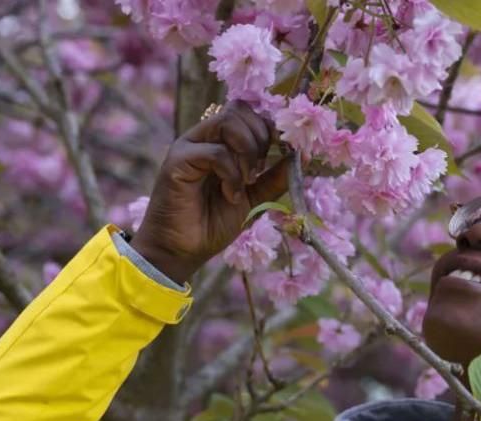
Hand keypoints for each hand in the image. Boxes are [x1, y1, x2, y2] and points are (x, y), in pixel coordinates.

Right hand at [130, 101, 288, 283]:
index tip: (279, 156)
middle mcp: (203, 138)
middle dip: (259, 138)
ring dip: (247, 152)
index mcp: (220, 142)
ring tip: (247, 181)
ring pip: (227, 122)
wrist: (183, 251)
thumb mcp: (255, 199)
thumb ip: (275, 178)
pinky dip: (231, 174)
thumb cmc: (213, 224)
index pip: (248, 113)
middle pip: (238, 109)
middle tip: (259, 172)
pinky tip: (231, 195)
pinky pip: (215, 152)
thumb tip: (303, 157)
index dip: (268, 129)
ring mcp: (189, 146)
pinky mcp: (177, 161)